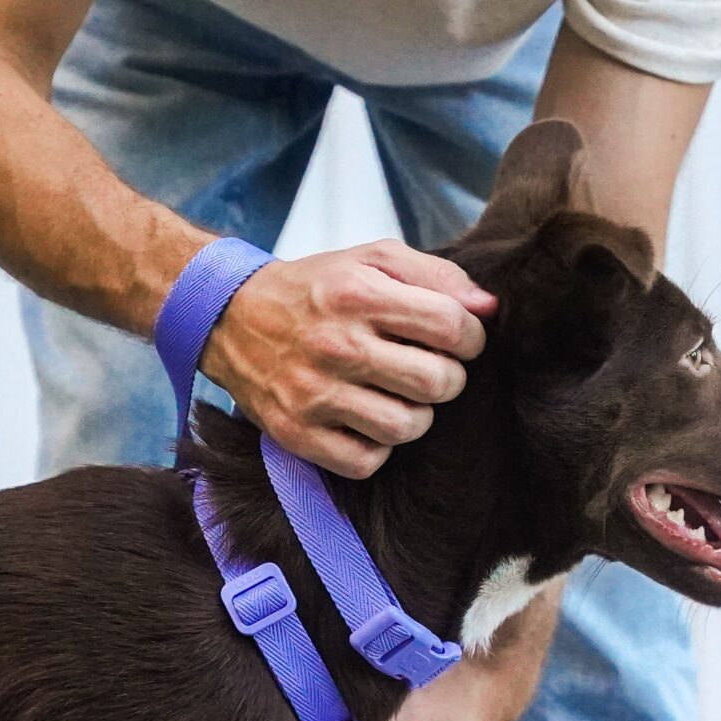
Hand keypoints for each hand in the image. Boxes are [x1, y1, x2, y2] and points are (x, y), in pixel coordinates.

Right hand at [200, 239, 496, 478]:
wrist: (231, 317)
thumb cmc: (316, 289)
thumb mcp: (372, 259)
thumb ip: (436, 275)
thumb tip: (489, 309)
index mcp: (358, 294)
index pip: (451, 327)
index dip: (471, 337)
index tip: (459, 340)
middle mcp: (337, 345)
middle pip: (436, 382)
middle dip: (449, 378)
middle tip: (432, 370)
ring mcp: (314, 394)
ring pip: (407, 426)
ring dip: (416, 414)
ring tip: (400, 396)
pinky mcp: (298, 433)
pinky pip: (366, 460)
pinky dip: (377, 447)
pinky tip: (368, 420)